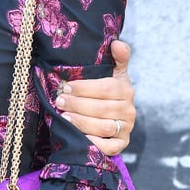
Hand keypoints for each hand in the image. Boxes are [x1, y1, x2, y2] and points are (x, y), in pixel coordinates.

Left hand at [55, 39, 135, 154]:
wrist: (114, 116)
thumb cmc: (107, 91)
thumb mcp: (113, 73)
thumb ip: (117, 57)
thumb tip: (116, 42)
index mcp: (126, 90)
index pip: (106, 88)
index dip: (85, 88)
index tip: (66, 87)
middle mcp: (129, 110)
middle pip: (102, 109)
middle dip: (78, 105)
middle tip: (59, 101)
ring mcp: (126, 129)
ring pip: (103, 127)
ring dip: (81, 122)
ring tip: (64, 116)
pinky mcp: (121, 144)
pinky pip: (109, 147)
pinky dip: (93, 143)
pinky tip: (77, 136)